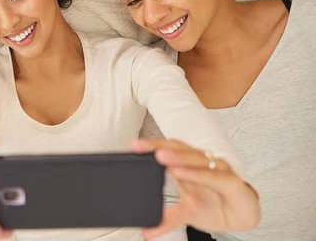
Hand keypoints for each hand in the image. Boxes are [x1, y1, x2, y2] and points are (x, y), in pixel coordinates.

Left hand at [131, 139, 259, 239]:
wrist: (246, 217)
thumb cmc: (215, 206)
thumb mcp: (186, 214)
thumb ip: (167, 219)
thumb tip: (145, 231)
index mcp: (188, 166)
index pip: (168, 150)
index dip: (151, 146)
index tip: (133, 146)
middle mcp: (202, 163)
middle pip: (178, 149)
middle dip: (159, 147)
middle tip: (140, 147)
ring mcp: (218, 170)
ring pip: (196, 159)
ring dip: (178, 158)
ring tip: (160, 157)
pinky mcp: (233, 182)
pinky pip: (215, 176)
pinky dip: (198, 174)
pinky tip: (182, 173)